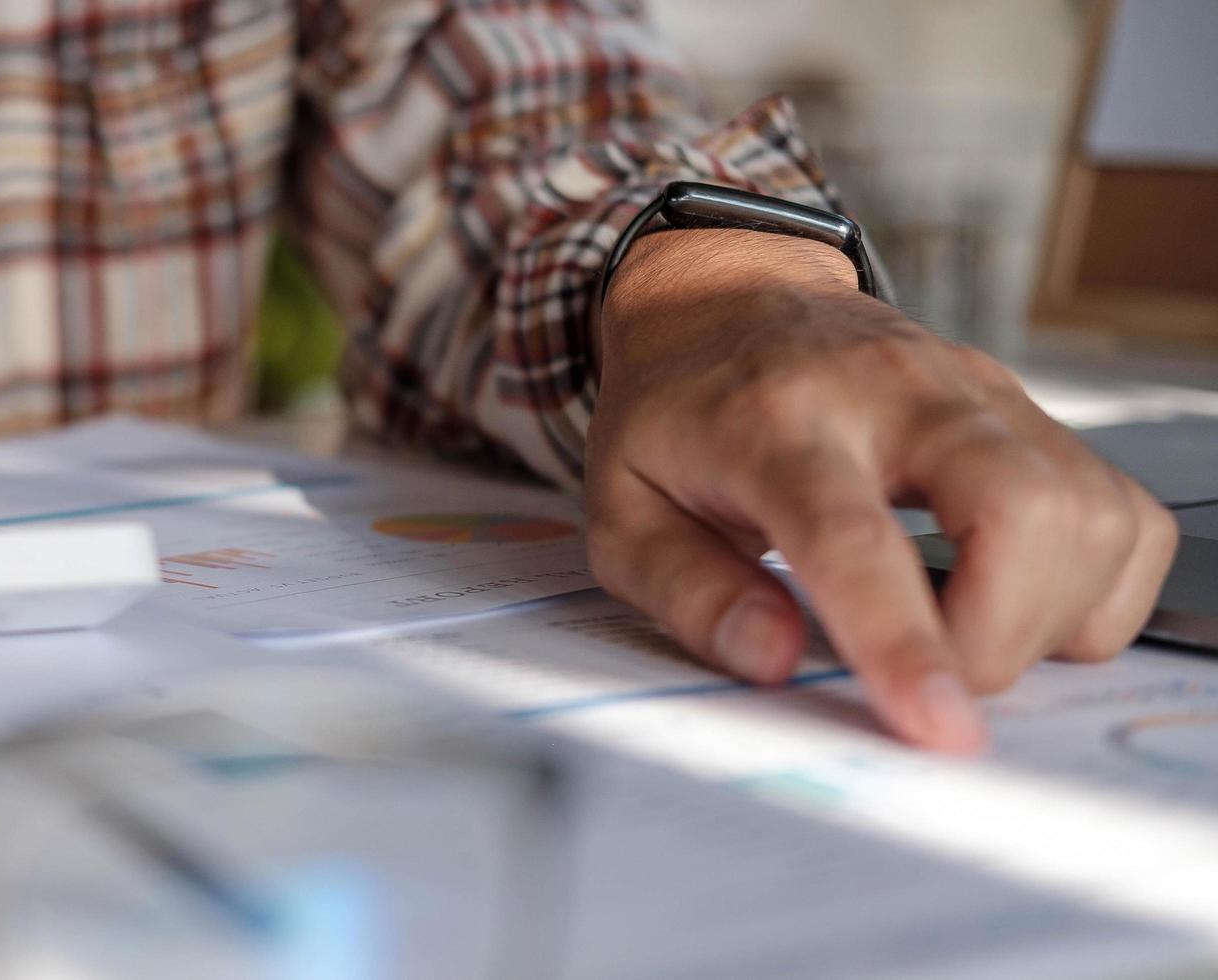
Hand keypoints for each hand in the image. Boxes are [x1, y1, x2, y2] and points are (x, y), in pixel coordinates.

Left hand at [585, 228, 1176, 752]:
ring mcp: (978, 391)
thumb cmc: (673, 415)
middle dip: (1003, 634)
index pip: (855, 538)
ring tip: (958, 626)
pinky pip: (1120, 512)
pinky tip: (1012, 592)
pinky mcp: (1028, 407)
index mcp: (775, 423)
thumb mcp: (620, 511)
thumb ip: (688, 593)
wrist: (721, 299)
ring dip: (1048, 615)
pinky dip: (1093, 583)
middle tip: (936, 674)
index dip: (904, 640)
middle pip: (1020, 510)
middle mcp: (895, 394)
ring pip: (1088, 511)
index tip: (938, 727)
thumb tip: (773, 661)